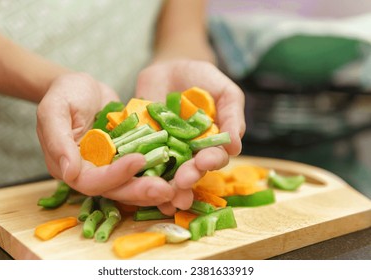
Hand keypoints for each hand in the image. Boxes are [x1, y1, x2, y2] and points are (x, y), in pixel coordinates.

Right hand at [36, 73, 175, 205]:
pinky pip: (141, 172)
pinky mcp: (124, 160)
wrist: (82, 88)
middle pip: (116, 190)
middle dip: (140, 191)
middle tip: (167, 190)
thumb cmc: (65, 93)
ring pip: (131, 186)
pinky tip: (176, 178)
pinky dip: (157, 176)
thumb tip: (68, 172)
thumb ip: (57, 139)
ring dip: (152, 190)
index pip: (92, 181)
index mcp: (70, 167)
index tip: (139, 159)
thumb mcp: (54, 109)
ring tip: (176, 190)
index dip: (116, 175)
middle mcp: (91, 173)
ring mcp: (109, 168)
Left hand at [135, 60, 245, 214]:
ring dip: (167, 186)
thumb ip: (232, 117)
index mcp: (211, 145)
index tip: (204, 161)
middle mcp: (189, 154)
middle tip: (183, 181)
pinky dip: (140, 171)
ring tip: (165, 195)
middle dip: (188, 178)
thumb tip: (235, 147)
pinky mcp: (144, 145)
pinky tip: (139, 181)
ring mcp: (165, 151)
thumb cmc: (204, 81)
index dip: (211, 161)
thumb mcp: (225, 93)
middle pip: (190, 171)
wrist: (171, 68)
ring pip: (166, 173)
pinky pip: (141, 159)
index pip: (214, 158)